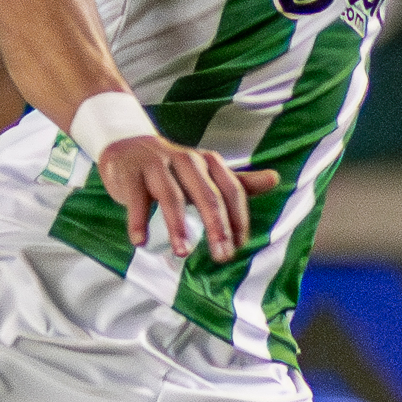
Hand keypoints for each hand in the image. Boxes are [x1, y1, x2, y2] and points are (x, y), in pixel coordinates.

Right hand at [95, 132, 275, 257]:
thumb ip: (238, 182)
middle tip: (222, 256)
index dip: (237, 220)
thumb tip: (275, 179)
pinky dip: (138, 220)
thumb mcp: (206, 174)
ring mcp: (156, 164)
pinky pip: (137, 198)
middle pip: (207, 194)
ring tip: (182, 253)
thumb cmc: (173, 168)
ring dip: (178, 226)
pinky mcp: (130, 173)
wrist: (126, 145)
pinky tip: (141, 241)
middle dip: (216, 227)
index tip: (238, 247)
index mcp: (208, 162)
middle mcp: (186, 160)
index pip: (231, 190)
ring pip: (172, 196)